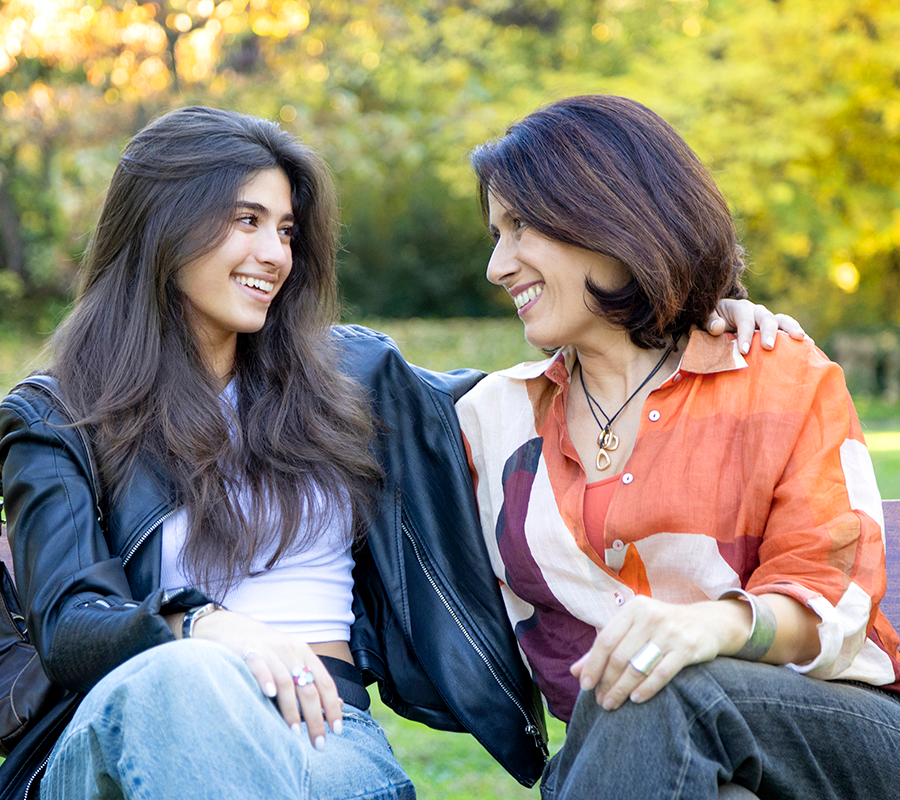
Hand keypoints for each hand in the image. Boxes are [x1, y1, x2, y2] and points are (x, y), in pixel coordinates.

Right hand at [177, 609, 343, 747]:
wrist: (227, 626)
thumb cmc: (263, 650)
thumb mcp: (291, 661)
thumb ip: (311, 681)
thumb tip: (338, 705)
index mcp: (304, 653)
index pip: (325, 683)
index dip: (332, 707)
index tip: (337, 730)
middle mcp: (290, 650)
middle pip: (308, 687)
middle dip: (315, 718)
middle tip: (318, 743)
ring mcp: (269, 649)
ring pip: (286, 681)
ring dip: (291, 710)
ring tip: (294, 733)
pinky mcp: (246, 650)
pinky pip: (259, 665)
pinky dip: (266, 680)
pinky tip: (269, 695)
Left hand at [569, 596, 747, 710]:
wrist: (707, 622)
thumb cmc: (661, 627)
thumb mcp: (633, 628)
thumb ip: (605, 647)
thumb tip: (575, 672)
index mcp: (633, 609)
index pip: (605, 639)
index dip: (593, 664)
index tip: (585, 685)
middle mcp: (650, 616)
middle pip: (620, 656)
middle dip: (607, 681)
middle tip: (601, 701)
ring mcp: (670, 631)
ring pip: (638, 666)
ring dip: (622, 689)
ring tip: (612, 703)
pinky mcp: (687, 647)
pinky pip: (662, 673)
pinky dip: (646, 689)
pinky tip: (635, 699)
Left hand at [707, 299, 805, 354]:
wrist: (716, 322)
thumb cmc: (710, 322)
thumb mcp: (704, 319)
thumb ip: (709, 321)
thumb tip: (718, 327)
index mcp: (738, 308)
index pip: (744, 319)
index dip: (745, 334)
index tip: (743, 351)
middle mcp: (755, 311)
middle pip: (766, 318)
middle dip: (768, 333)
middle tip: (768, 348)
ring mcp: (766, 319)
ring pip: (781, 320)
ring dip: (791, 329)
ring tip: (802, 339)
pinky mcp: (773, 329)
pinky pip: (786, 329)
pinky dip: (796, 334)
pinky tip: (807, 345)